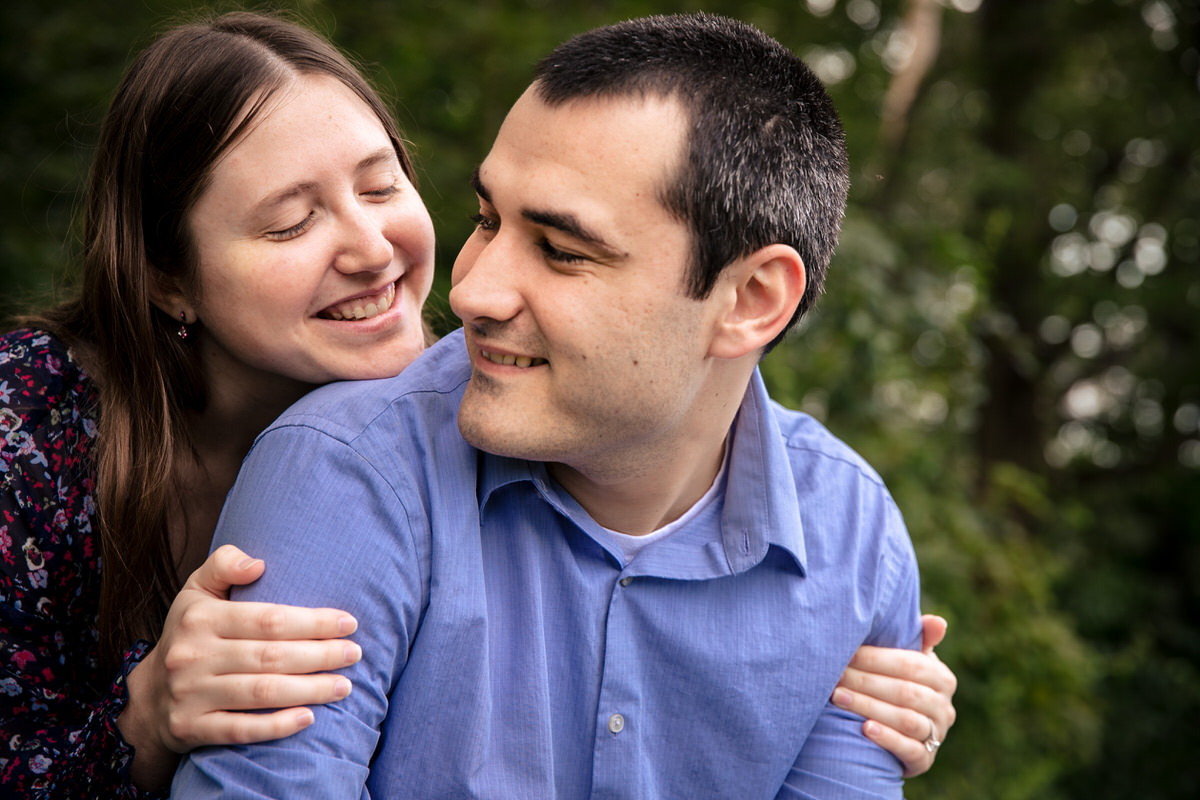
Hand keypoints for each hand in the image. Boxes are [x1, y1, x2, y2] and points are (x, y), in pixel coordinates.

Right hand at [117, 545, 361, 789]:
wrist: (148, 696)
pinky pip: (240, 729)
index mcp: (200, 618)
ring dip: (309, 689)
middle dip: (320, 655)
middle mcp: (193, 656)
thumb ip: (224, 564)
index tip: (349, 623)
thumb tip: (258, 564)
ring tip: (344, 686)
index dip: (313, 622)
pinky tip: (309, 718)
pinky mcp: (190, 729)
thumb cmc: (190, 634)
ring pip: (261, 693)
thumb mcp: (197, 591)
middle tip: (355, 654)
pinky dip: (276, 725)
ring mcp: (190, 695)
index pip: (268, 619)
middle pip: (270, 656)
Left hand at [831, 614, 956, 777]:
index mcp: (942, 678)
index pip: (911, 665)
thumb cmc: (897, 685)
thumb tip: (937, 621)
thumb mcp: (907, 663)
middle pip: (905, 692)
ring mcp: (937, 735)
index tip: (846, 653)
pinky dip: (887, 738)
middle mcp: (945, 707)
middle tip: (834, 676)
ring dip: (869, 707)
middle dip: (865, 682)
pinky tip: (864, 729)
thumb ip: (918, 640)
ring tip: (839, 698)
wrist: (897, 734)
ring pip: (906, 719)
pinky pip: (910, 749)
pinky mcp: (925, 760)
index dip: (876, 658)